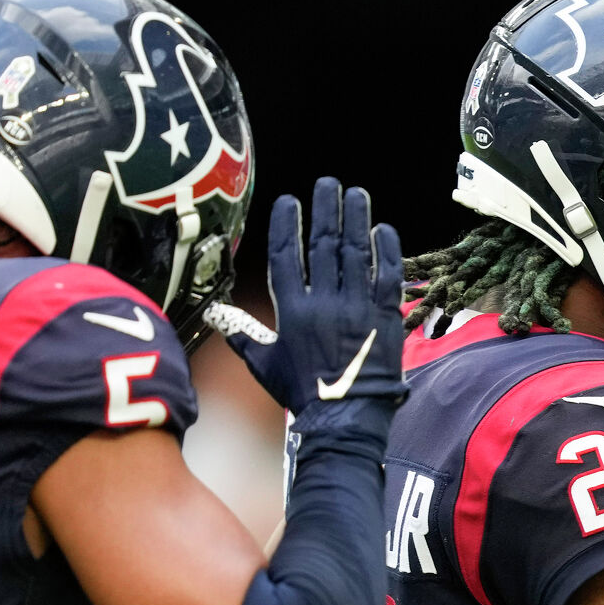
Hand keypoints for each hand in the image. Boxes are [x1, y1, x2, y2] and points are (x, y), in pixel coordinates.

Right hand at [213, 177, 404, 418]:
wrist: (346, 421)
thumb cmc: (303, 394)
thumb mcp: (265, 364)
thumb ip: (242, 333)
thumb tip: (214, 313)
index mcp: (293, 311)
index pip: (286, 255)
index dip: (286, 224)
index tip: (288, 200)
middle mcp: (325, 303)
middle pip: (324, 244)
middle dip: (325, 209)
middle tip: (327, 183)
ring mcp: (358, 308)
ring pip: (357, 253)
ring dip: (356, 219)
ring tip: (355, 194)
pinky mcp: (386, 317)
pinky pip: (389, 275)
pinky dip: (387, 251)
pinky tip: (383, 229)